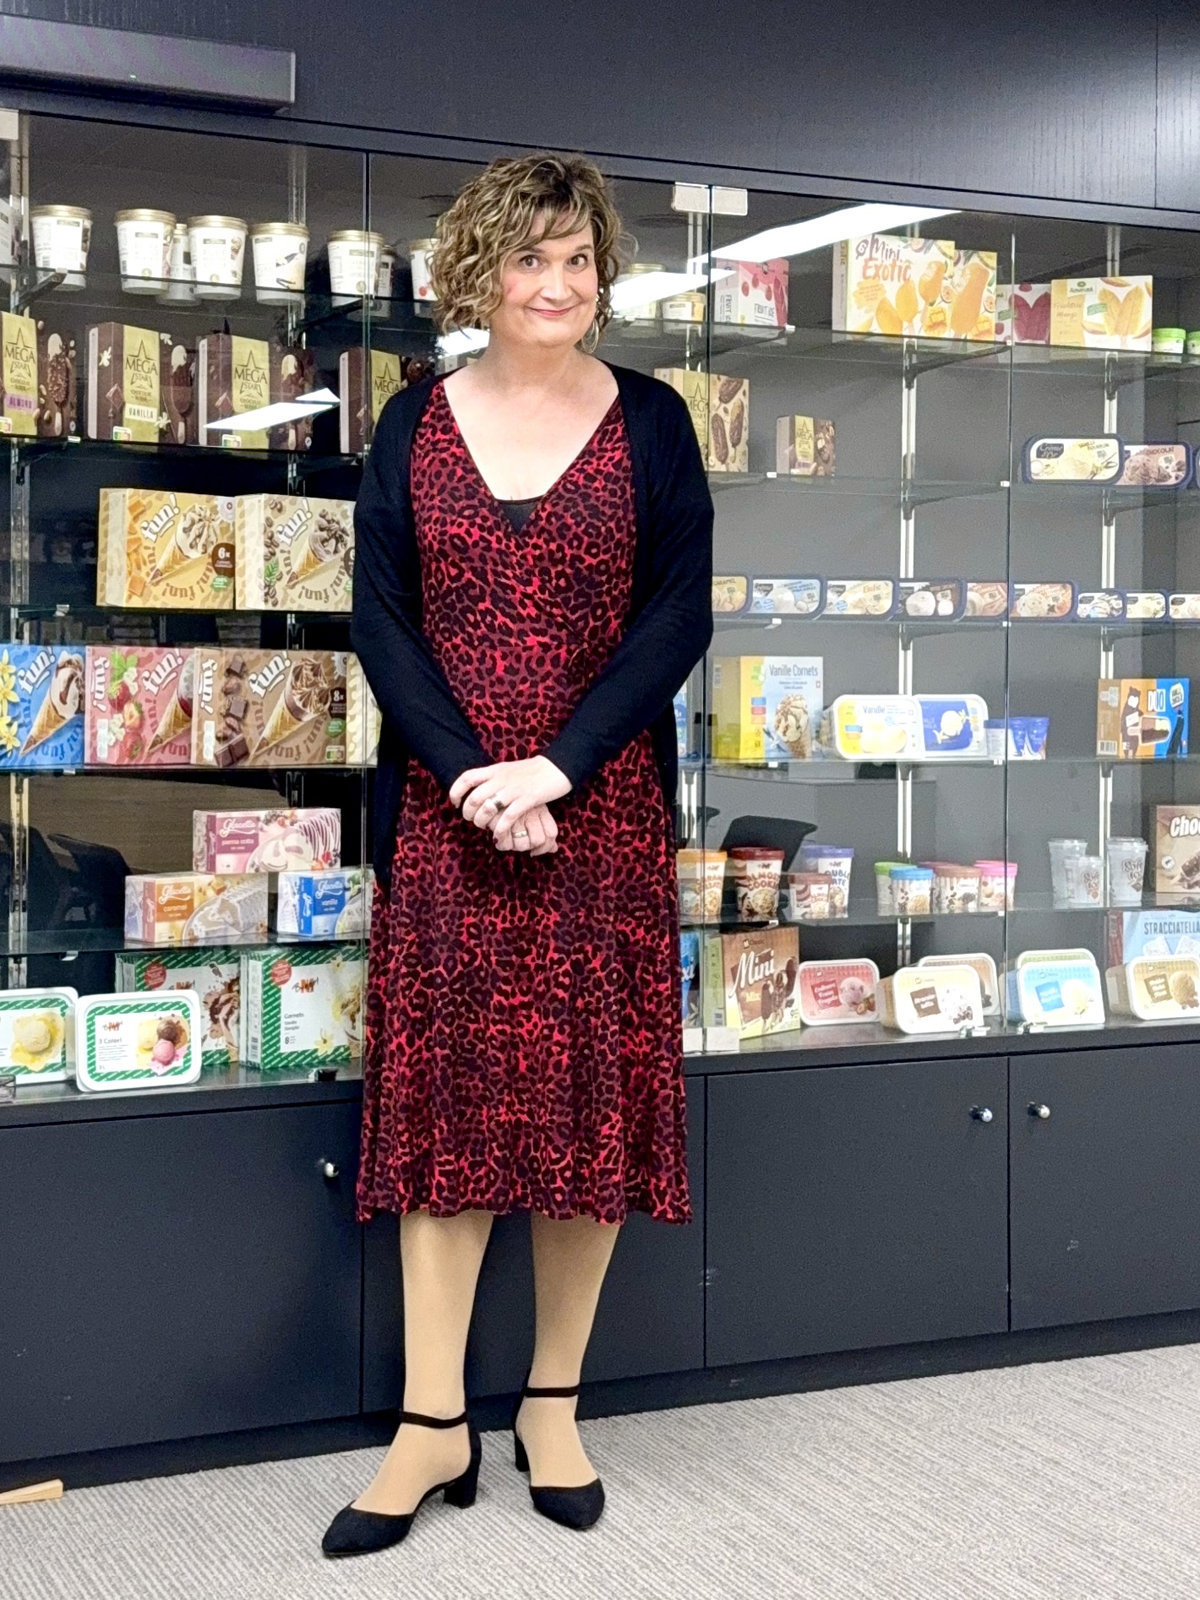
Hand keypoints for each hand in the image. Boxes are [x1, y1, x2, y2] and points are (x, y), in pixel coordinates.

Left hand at [449, 756, 571, 847]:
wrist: (556, 768)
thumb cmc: (531, 771)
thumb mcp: (507, 769)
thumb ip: (492, 778)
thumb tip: (476, 788)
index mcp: (494, 770)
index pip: (467, 778)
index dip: (456, 792)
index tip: (455, 803)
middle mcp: (501, 779)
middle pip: (474, 798)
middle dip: (468, 813)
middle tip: (472, 820)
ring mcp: (514, 790)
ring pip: (488, 809)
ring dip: (482, 822)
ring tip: (485, 828)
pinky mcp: (527, 800)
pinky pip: (508, 817)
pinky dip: (500, 829)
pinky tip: (498, 836)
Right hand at [493, 801, 558, 854]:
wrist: (493, 783)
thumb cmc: (513, 797)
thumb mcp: (532, 806)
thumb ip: (544, 829)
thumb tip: (554, 850)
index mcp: (541, 808)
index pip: (551, 833)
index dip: (545, 847)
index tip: (535, 851)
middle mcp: (531, 813)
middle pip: (537, 841)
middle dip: (527, 846)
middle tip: (517, 842)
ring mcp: (517, 816)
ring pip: (521, 844)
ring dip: (514, 846)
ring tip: (507, 839)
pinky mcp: (501, 819)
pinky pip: (505, 842)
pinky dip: (502, 844)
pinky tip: (498, 839)